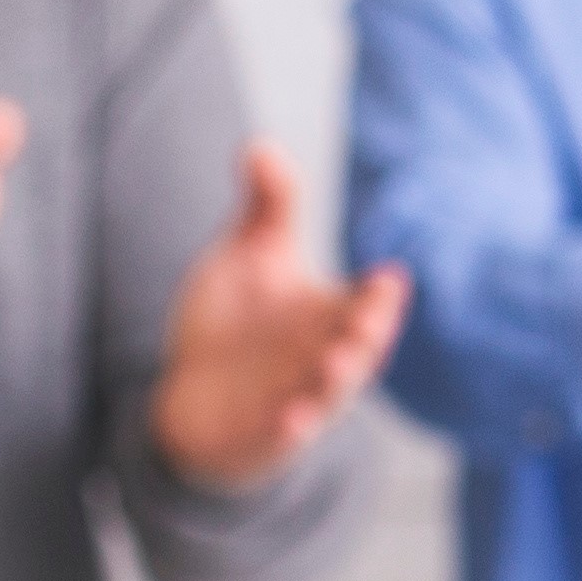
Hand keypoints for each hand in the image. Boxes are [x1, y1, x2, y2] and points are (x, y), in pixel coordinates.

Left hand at [147, 142, 415, 489]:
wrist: (195, 400)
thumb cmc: (235, 325)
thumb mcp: (250, 258)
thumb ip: (268, 208)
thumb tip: (260, 145)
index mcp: (332, 313)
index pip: (367, 302)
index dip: (379, 294)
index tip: (386, 275)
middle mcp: (325, 356)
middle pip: (360, 347)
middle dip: (366, 334)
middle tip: (367, 320)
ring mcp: (300, 397)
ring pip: (330, 392)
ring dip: (336, 381)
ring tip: (335, 364)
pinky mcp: (267, 434)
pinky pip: (285, 434)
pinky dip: (291, 429)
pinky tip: (291, 419)